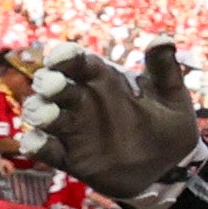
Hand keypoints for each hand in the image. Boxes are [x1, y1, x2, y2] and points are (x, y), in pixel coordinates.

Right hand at [12, 45, 203, 208]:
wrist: (171, 170)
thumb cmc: (170, 127)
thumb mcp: (172, 96)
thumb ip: (165, 69)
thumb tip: (163, 39)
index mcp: (104, 80)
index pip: (78, 62)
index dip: (66, 57)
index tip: (60, 58)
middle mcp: (83, 101)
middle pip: (54, 85)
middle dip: (49, 83)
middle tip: (53, 85)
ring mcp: (74, 129)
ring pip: (43, 114)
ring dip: (39, 112)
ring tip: (46, 115)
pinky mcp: (70, 157)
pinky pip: (46, 149)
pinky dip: (36, 145)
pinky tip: (35, 143)